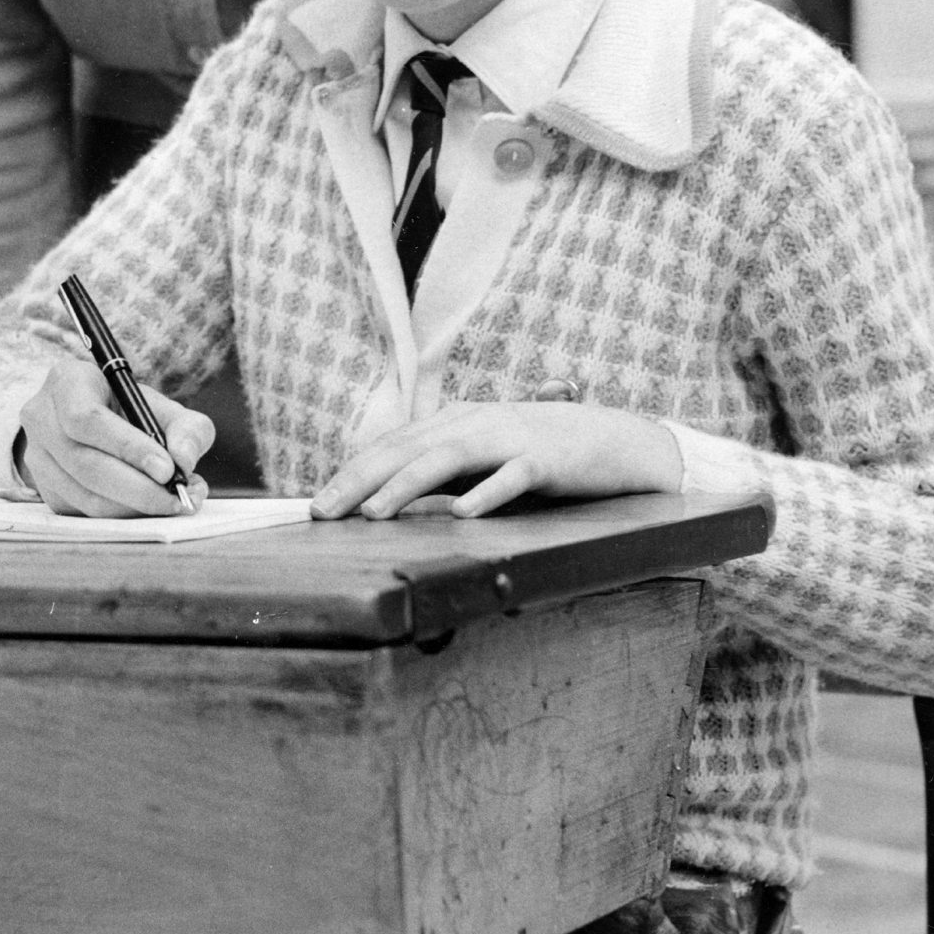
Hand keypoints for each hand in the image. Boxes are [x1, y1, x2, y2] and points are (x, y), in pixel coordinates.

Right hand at [16, 354, 214, 517]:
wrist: (96, 422)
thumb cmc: (130, 411)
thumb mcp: (162, 406)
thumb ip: (186, 428)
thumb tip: (184, 461)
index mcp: (66, 381)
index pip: (86, 418)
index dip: (127, 447)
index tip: (167, 469)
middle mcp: (41, 418)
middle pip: (85, 464)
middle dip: (137, 489)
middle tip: (176, 499)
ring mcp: (37, 458)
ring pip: (85, 495)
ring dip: (134, 508)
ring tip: (173, 503)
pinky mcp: (45, 491)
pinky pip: (84, 513)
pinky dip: (123, 516)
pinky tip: (151, 508)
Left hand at [310, 401, 681, 520]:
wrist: (615, 441)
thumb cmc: (543, 454)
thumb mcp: (485, 458)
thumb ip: (444, 473)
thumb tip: (389, 500)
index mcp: (457, 421)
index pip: (393, 446)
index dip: (353, 472)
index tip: (318, 503)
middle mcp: (476, 422)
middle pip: (408, 449)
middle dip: (361, 480)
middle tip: (323, 511)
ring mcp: (510, 437)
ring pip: (448, 457)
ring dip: (407, 485)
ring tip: (374, 512)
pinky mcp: (545, 458)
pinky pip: (512, 476)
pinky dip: (486, 493)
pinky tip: (462, 513)